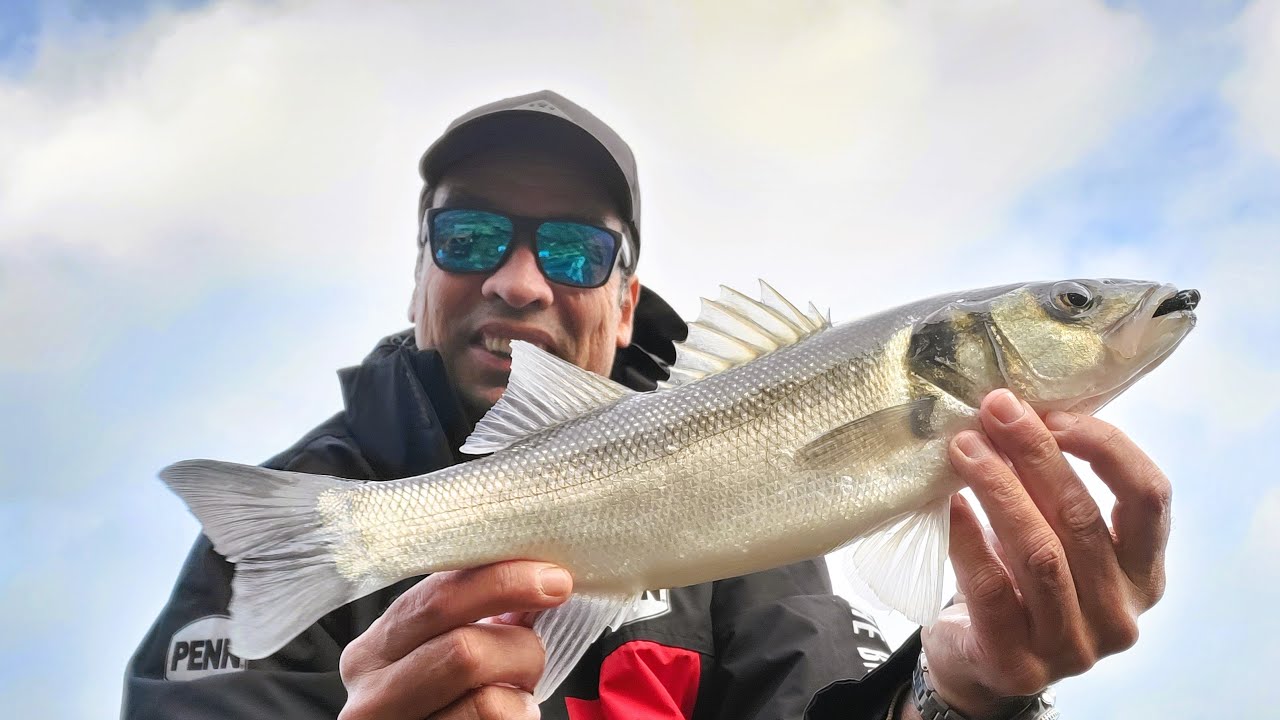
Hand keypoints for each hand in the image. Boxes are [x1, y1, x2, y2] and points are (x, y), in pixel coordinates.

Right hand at [338, 561, 572, 718]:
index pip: (435, 598)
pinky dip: (519, 715)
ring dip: (521, 689)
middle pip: (463, 649)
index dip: (501, 581)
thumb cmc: (440, 700)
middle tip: (538, 649)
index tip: (551, 578)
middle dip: (520, 644)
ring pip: (486, 699)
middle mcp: (372, 695)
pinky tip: (509, 715)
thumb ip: (472, 618)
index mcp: (373, 650)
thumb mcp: (438, 652)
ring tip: (519, 690)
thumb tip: (536, 580)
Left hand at [918, 389, 1170, 718]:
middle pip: (1081, 518)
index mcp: (1144, 574)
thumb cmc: (1020, 580)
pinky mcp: (1018, 666)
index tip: (1052, 414)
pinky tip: (949, 504)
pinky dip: (967, 539)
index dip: (1105, 447)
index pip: (1149, 497)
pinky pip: (991, 589)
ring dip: (998, 489)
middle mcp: (1121, 614)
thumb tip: (1020, 405)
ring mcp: (1073, 648)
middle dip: (1034, 454)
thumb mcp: (1056, 536)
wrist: (978, 661)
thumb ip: (1056, 486)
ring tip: (963, 447)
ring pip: (1040, 553)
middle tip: (994, 411)